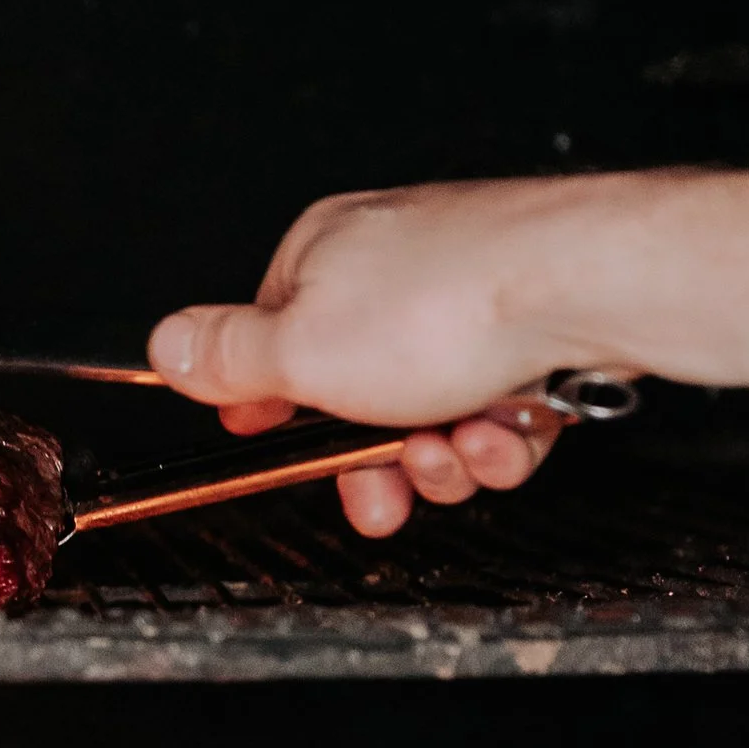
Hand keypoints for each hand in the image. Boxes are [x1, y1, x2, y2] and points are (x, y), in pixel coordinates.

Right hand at [149, 178, 626, 538]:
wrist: (583, 288)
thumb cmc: (447, 306)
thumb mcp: (301, 350)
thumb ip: (228, 357)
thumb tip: (164, 345)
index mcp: (323, 255)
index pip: (273, 341)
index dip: (276, 408)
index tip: (277, 447)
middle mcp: (396, 267)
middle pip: (357, 396)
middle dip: (372, 461)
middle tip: (381, 492)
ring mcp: (469, 299)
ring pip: (432, 415)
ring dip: (442, 456)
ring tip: (458, 448)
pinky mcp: (532, 331)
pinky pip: (496, 412)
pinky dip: (499, 437)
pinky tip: (507, 430)